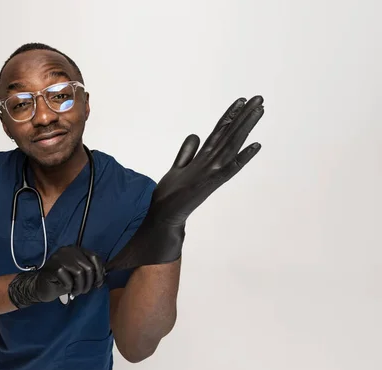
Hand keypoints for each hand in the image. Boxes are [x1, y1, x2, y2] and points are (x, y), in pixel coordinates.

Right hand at [8, 245, 104, 307]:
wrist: (40, 286)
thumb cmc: (62, 281)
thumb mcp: (78, 275)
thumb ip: (90, 271)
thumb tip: (103, 275)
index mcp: (76, 249)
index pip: (94, 257)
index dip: (100, 272)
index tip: (98, 284)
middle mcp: (68, 250)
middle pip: (89, 267)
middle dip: (89, 283)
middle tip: (83, 291)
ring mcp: (60, 257)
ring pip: (80, 273)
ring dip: (80, 287)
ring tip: (75, 291)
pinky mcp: (53, 267)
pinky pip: (68, 280)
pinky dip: (69, 288)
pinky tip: (65, 289)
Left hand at [149, 95, 264, 226]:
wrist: (163, 216)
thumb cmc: (172, 195)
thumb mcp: (178, 168)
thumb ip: (187, 152)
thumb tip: (195, 134)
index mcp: (203, 158)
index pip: (219, 132)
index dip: (230, 116)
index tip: (242, 100)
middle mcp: (211, 163)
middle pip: (230, 134)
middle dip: (244, 116)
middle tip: (260, 98)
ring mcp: (211, 172)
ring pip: (232, 145)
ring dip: (246, 127)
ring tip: (259, 110)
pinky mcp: (209, 184)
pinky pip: (229, 169)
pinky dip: (243, 158)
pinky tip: (255, 146)